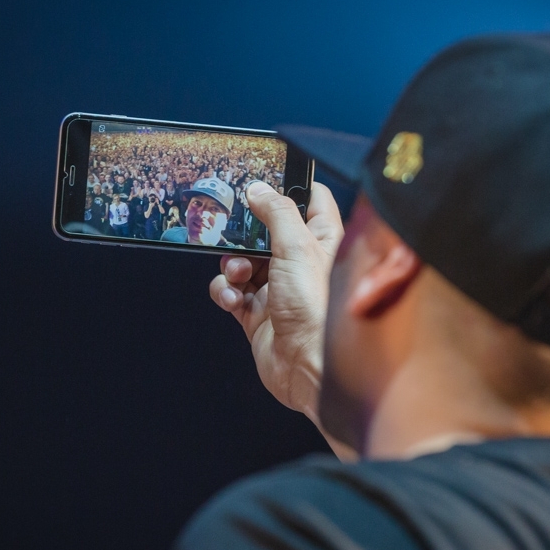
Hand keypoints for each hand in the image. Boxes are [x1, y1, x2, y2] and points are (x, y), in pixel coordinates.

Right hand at [209, 181, 356, 460]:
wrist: (309, 368)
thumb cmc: (317, 311)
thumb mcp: (297, 248)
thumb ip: (276, 213)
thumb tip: (258, 189)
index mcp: (323, 241)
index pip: (311, 201)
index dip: (288, 188)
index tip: (262, 180)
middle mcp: (302, 264)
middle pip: (267, 231)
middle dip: (245, 232)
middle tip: (231, 229)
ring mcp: (279, 290)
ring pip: (244, 262)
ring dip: (232, 264)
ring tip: (238, 274)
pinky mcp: (259, 315)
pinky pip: (233, 293)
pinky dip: (226, 292)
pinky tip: (233, 298)